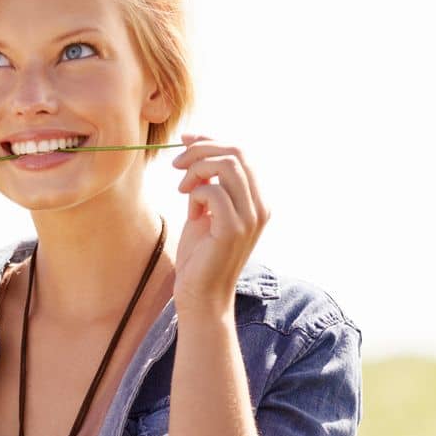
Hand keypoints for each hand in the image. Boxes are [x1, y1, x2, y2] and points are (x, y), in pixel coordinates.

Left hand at [170, 133, 270, 316]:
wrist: (200, 295)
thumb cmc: (200, 255)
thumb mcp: (204, 209)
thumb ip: (207, 180)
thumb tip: (194, 142)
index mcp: (257, 199)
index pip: (241, 153)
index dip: (211, 141)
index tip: (185, 140)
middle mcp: (260, 206)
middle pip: (236, 153)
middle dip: (201, 150)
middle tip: (176, 164)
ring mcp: (250, 218)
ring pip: (226, 166)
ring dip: (196, 169)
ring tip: (181, 188)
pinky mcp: (233, 229)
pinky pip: (212, 192)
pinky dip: (195, 195)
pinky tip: (190, 214)